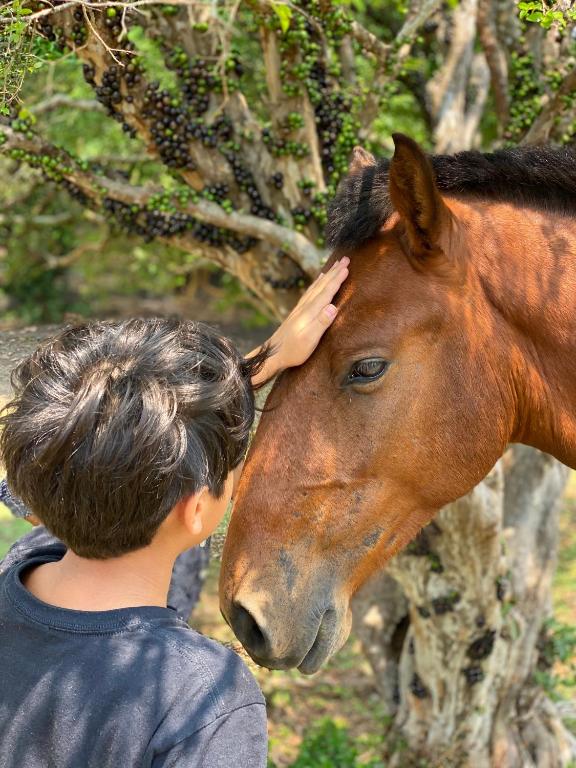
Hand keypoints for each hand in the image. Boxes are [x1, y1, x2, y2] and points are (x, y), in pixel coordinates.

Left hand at [250, 256, 348, 384]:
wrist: (272, 354)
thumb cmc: (293, 350)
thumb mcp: (310, 340)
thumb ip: (321, 323)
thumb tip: (333, 306)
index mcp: (310, 312)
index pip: (327, 292)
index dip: (337, 279)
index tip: (347, 267)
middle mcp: (305, 307)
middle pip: (322, 285)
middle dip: (334, 272)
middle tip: (345, 259)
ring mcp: (300, 309)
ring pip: (315, 287)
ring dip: (326, 275)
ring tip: (334, 265)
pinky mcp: (297, 312)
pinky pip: (309, 292)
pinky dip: (316, 284)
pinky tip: (318, 281)